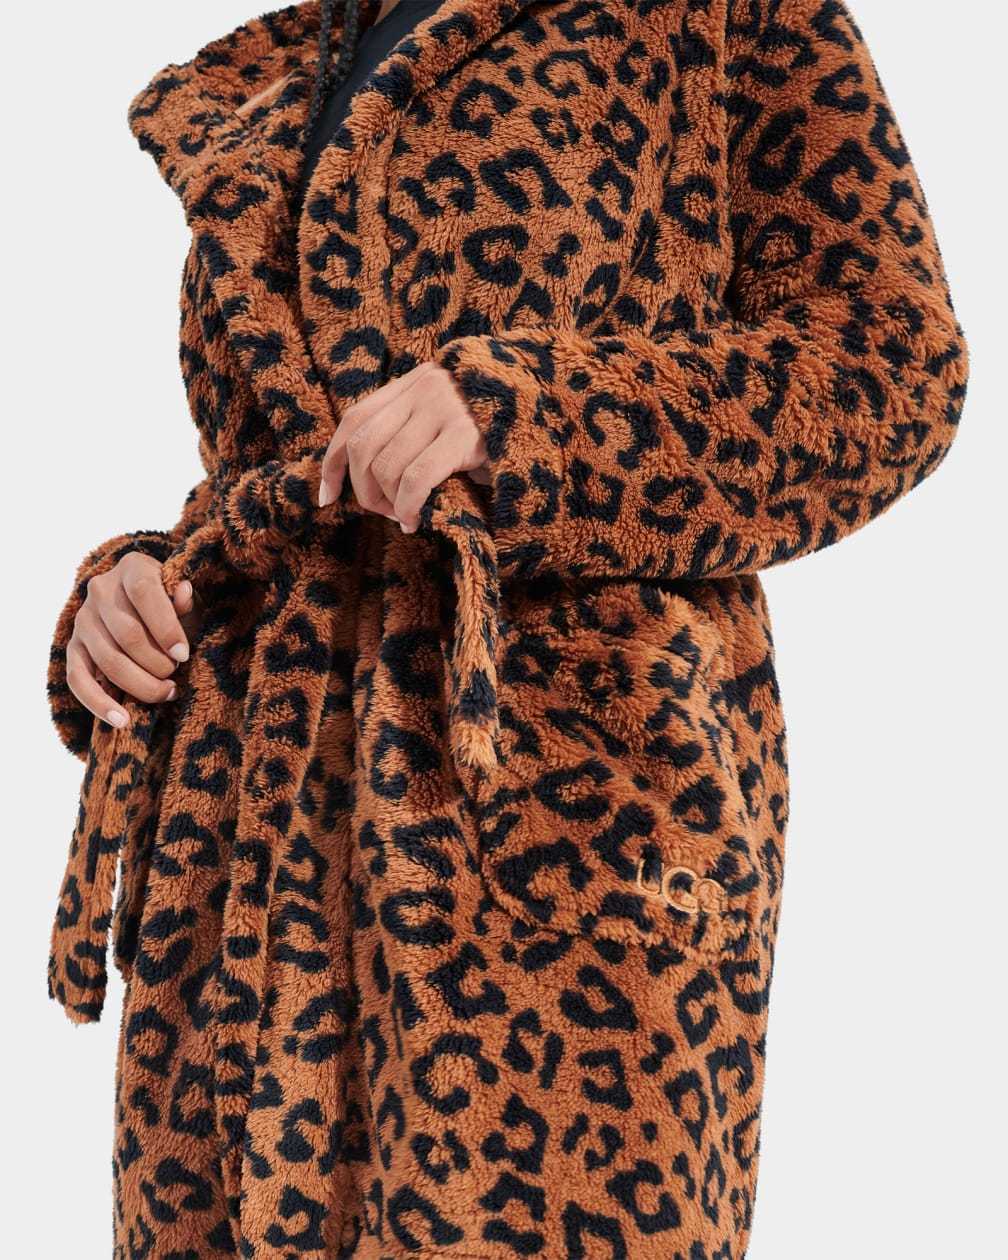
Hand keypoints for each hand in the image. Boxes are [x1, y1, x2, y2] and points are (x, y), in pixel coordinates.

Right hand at [67, 552, 198, 729]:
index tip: (184, 655)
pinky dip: (99, 704)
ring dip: (141, 684)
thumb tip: (183, 592)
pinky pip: (78, 680)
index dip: (166, 626)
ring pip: (108, 661)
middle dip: (158, 662)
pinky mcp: (73, 648)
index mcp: (132, 568)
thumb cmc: (172, 606)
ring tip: (166, 692)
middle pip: (128, 634)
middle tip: (177, 674)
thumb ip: (184, 600)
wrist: (140, 608)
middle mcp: (100, 590)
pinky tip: (122, 720)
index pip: (145, 593)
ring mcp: (83, 620)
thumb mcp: (184, 599)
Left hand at [318, 361, 488, 530]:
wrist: (555, 409)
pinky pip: (415, 478)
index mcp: (415, 382)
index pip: (355, 420)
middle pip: (364, 446)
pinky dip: (407, 506)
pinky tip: (415, 520)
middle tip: (383, 513)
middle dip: (363, 490)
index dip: (333, 463)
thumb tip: (371, 484)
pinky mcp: (466, 435)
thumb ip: (414, 435)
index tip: (327, 498)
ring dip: (387, 502)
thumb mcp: (449, 423)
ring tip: (404, 516)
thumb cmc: (500, 431)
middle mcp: (425, 388)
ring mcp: (445, 408)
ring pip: (386, 465)